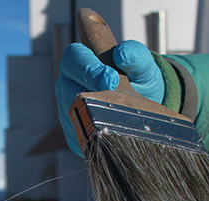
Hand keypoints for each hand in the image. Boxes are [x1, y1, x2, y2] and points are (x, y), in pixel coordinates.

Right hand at [54, 41, 163, 156]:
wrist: (141, 107)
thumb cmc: (137, 79)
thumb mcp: (142, 65)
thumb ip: (135, 54)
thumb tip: (121, 54)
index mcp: (79, 61)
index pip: (73, 58)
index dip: (89, 69)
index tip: (111, 79)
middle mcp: (67, 84)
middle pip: (67, 89)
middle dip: (90, 96)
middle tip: (115, 102)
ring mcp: (66, 110)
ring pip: (72, 115)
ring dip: (94, 118)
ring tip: (117, 119)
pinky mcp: (73, 134)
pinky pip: (79, 137)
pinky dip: (96, 136)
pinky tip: (112, 133)